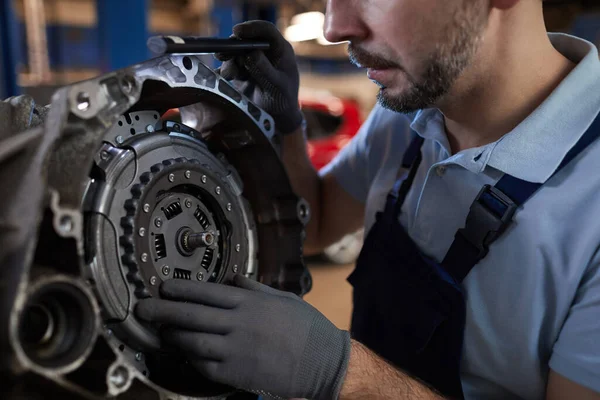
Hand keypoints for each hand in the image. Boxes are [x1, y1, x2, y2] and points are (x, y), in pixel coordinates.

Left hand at [135, 275, 350, 399]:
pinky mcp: (237, 373)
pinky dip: (191, 358)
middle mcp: (240, 324)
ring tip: (161, 331)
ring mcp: (237, 350)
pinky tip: (184, 352)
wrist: (322, 362)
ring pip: (194, 341)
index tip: (164, 287)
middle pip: (193, 315)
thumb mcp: (283, 298)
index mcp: (251, 303)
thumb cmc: (306, 328)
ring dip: (173, 335)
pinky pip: (206, 365)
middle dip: (163, 310)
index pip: (206, 292)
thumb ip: (255, 288)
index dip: (181, 289)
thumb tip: (232, 279)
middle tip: (143, 308)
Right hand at [216, 20, 303, 134]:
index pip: (267, 31)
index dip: (252, 28)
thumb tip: (252, 53)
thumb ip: (264, 69)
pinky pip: (232, 67)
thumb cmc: (283, 100)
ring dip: (230, 62)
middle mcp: (266, 52)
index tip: (237, 32)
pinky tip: (223, 79)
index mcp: (280, 50)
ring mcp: (254, 61)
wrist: (277, 117)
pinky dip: (227, 72)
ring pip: (237, 54)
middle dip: (233, 46)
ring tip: (229, 75)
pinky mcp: (243, 71)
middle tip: (221, 54)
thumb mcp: (277, 85)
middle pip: (247, 40)